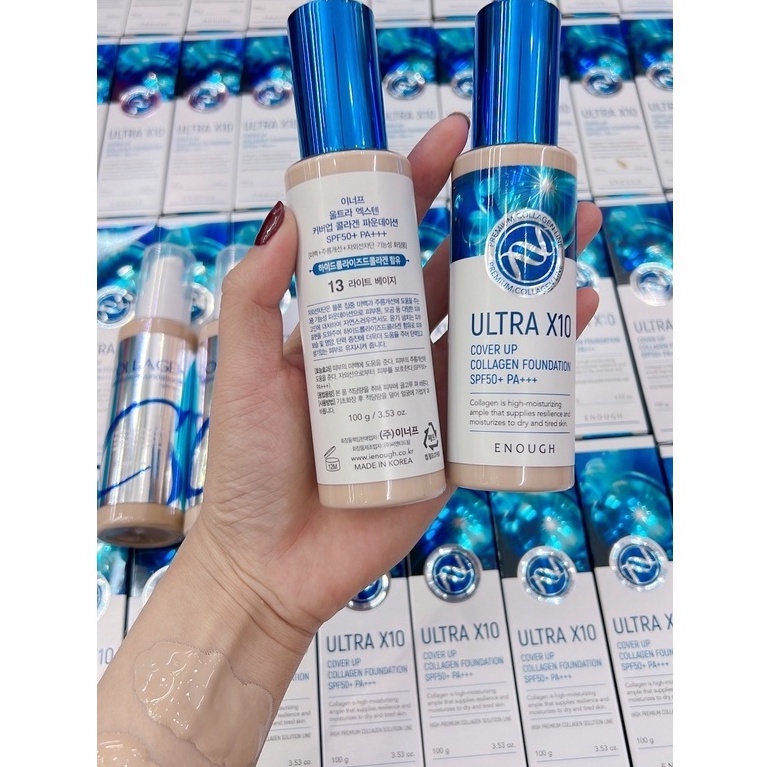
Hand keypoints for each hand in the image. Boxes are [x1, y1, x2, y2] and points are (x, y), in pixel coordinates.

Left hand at [191, 113, 601, 646]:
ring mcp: (427, 395)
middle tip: (536, 181)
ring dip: (528, 277)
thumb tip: (289, 216)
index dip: (421, 187)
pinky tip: (570, 315)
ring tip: (571, 235)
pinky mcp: (453, 442)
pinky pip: (502, 388)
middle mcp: (390, 351)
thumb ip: (254, 294)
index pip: (387, 240)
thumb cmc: (247, 467)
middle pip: (449, 273)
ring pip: (485, 323)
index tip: (453, 138)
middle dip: (493, 223)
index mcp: (343, 324)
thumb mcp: (242, 369)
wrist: (274, 562)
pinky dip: (540, 351)